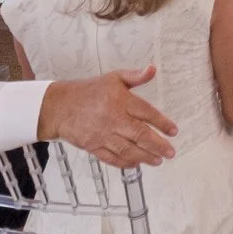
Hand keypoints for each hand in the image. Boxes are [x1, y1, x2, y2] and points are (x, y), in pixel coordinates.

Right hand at [39, 67, 178, 167]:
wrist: (59, 106)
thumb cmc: (89, 91)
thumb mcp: (113, 78)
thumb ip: (135, 76)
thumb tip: (152, 69)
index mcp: (120, 100)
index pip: (146, 112)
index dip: (162, 122)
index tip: (173, 130)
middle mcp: (113, 119)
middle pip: (139, 134)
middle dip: (158, 145)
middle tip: (170, 152)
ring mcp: (102, 134)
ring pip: (127, 149)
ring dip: (145, 157)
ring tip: (158, 160)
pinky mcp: (93, 146)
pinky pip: (111, 158)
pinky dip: (125, 163)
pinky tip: (136, 164)